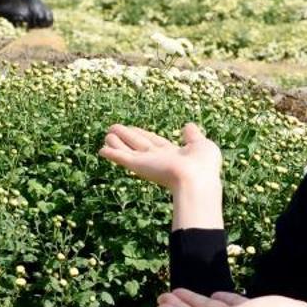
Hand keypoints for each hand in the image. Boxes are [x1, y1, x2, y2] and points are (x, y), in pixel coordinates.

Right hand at [100, 122, 220, 193]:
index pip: (155, 142)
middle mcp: (159, 159)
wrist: (197, 180)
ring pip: (128, 149)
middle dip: (128, 136)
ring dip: (117, 142)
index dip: (144, 135)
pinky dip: (112, 154)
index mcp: (174, 154)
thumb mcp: (202, 144)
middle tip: (114, 128)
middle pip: (139, 145)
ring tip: (106, 134)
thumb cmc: (204, 165)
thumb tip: (188, 126)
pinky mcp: (139, 166)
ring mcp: (148, 163)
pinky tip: (102, 149)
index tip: (135, 129)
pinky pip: (123, 158)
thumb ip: (193, 135)